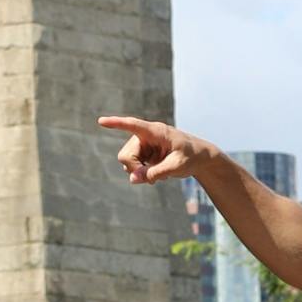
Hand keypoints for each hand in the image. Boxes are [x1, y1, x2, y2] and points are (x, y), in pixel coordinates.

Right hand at [97, 114, 213, 186]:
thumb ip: (155, 173)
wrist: (201, 159)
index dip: (116, 124)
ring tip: (158, 177)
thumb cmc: (192, 157)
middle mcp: (146, 136)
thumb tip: (133, 179)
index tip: (101, 121)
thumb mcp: (176, 167)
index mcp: (156, 131)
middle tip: (151, 180)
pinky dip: (142, 173)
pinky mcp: (144, 153)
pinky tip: (157, 176)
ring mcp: (144, 145)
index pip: (133, 125)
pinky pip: (133, 167)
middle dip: (134, 169)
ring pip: (127, 161)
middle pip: (126, 154)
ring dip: (139, 172)